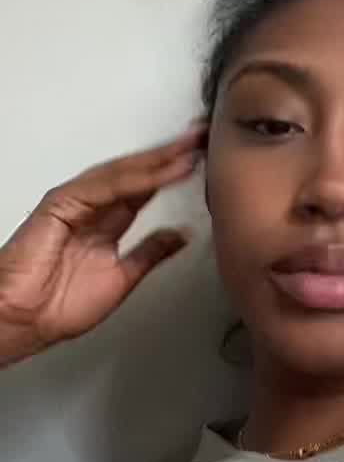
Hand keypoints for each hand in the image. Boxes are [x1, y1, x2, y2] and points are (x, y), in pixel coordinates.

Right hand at [0, 120, 208, 364]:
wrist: (23, 322)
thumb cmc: (57, 307)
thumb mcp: (122, 278)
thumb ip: (149, 254)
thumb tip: (179, 237)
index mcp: (107, 223)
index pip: (146, 188)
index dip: (174, 173)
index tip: (202, 161)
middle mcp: (93, 207)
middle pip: (137, 174)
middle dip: (170, 156)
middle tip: (201, 139)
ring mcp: (77, 202)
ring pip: (123, 174)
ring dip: (156, 161)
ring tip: (187, 149)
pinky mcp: (61, 203)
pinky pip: (103, 186)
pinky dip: (133, 178)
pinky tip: (159, 172)